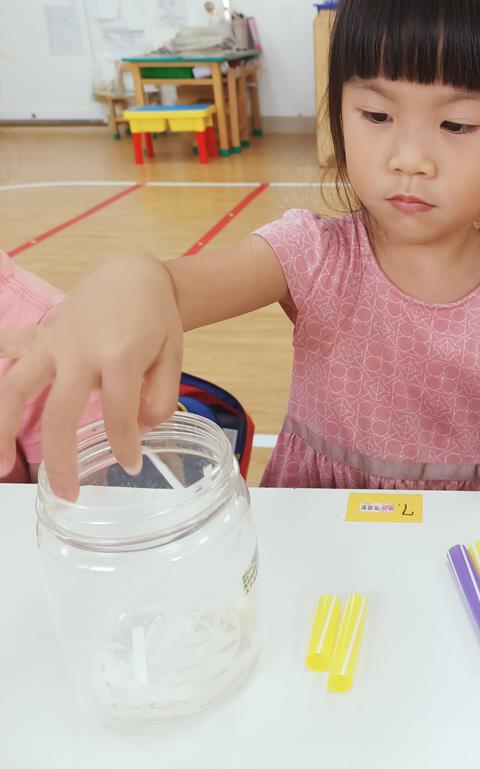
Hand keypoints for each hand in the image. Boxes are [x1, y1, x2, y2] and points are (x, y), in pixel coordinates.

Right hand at [0, 256, 182, 500]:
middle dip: (61, 460)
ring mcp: (52, 343)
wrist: (132, 273)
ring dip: (1, 430)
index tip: (131, 466)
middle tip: (67, 495)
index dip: (125, 445)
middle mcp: (78, 351)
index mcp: (120, 355)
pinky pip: (9, 352)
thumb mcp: (173, 356)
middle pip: (59, 414)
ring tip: (0, 468)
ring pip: (14, 388)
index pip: (119, 413)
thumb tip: (138, 431)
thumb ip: (159, 397)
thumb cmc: (156, 317)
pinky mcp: (40, 338)